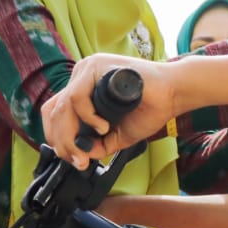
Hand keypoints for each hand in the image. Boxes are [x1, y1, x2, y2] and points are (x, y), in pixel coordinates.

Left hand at [41, 54, 177, 169]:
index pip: (54, 113)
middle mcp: (81, 77)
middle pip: (54, 112)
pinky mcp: (96, 67)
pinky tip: (103, 126)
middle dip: (62, 142)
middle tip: (78, 160)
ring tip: (93, 143)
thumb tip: (79, 156)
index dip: (57, 138)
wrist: (172, 95)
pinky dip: (87, 117)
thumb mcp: (117, 135)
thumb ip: (98, 145)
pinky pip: (78, 96)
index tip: (72, 157)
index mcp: (82, 89)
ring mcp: (87, 70)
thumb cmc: (150, 109)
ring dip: (72, 133)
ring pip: (62, 107)